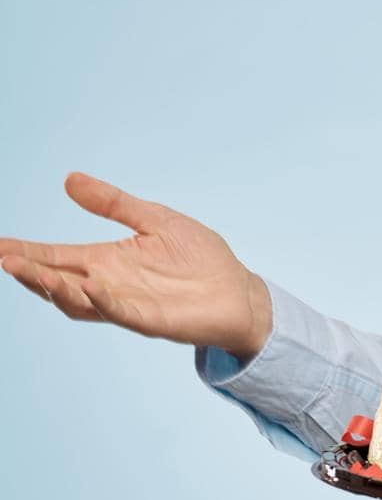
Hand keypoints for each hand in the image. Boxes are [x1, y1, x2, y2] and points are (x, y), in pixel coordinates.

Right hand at [0, 172, 272, 358]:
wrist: (239, 292)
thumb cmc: (200, 258)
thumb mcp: (155, 220)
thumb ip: (113, 203)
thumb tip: (70, 179)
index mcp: (106, 261)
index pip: (56, 255)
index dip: (26, 250)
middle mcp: (108, 285)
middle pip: (57, 280)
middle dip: (29, 270)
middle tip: (3, 258)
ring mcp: (126, 304)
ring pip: (79, 301)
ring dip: (54, 288)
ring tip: (29, 272)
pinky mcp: (150, 320)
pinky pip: (119, 312)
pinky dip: (101, 300)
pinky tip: (87, 287)